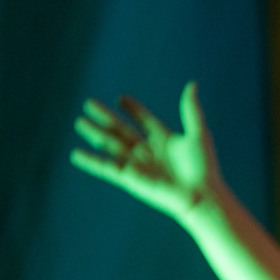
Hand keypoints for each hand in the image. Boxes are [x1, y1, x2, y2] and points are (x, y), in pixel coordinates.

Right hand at [70, 82, 221, 223]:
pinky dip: (91, 161)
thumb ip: (191, 110)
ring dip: (95, 133)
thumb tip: (192, 84)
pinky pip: (106, 168)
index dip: (133, 109)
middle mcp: (150, 152)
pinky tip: (76, 155)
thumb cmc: (203, 168)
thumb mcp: (198, 134)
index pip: (145, 120)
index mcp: (165, 140)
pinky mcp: (130, 178)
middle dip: (106, 118)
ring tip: (79, 122)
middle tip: (88, 104)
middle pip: (123, 130)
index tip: (120, 98)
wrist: (200, 196)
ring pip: (112, 145)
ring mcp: (138, 165)